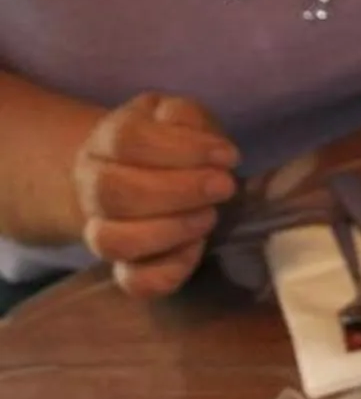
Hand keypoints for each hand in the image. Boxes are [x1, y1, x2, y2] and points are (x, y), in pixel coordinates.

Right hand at [73, 93, 238, 299]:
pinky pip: (134, 282)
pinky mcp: (129, 268)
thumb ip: (187, 118)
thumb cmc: (168, 145)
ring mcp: (106, 230)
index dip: (182, 148)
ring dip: (169, 231)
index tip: (228, 155)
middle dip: (178, 190)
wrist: (139, 176)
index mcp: (106, 143)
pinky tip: (196, 251)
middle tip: (223, 187)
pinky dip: (166, 273)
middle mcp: (95, 187)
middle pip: (113, 191)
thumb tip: (212, 148)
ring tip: (209, 216)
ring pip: (113, 241)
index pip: (127, 140)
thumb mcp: (176, 115)